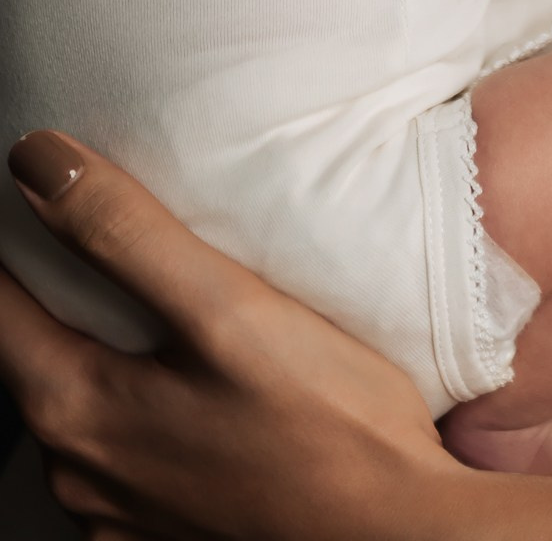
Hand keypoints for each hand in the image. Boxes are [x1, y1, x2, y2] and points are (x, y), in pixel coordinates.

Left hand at [0, 131, 482, 539]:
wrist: (401, 536)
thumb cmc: (330, 428)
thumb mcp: (229, 307)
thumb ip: (127, 234)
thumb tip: (39, 161)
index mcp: (78, 409)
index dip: (15, 238)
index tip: (42, 185)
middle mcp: (80, 474)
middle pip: (35, 355)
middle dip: (59, 291)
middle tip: (107, 228)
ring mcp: (119, 517)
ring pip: (84, 406)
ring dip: (104, 352)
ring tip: (161, 301)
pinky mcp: (165, 536)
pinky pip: (128, 454)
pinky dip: (143, 408)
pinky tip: (197, 385)